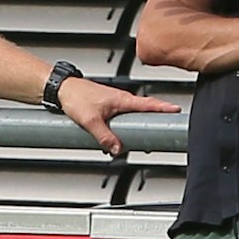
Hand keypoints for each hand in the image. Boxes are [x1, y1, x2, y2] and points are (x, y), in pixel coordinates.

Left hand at [55, 79, 179, 156]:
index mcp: (122, 99)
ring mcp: (115, 103)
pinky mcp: (107, 107)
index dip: (164, 107)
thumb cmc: (75, 96)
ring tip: (138, 141)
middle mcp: (121, 99)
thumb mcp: (91, 121)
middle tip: (161, 132)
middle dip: (153, 122)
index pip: (149, 104)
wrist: (62, 89)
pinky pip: (120, 119)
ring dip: (135, 128)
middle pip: (144, 111)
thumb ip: (105, 137)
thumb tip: (117, 149)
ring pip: (131, 117)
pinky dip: (122, 128)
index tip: (177, 110)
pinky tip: (116, 139)